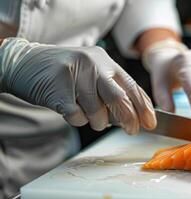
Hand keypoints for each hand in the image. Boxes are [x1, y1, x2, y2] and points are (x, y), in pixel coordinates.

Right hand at [0, 37, 155, 133]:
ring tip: (86, 113)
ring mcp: (75, 74)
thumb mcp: (93, 73)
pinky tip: (69, 109)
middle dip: (129, 119)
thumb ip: (112, 89)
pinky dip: (76, 119)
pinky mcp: (57, 87)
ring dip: (95, 121)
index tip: (151, 123)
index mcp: (105, 61)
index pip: (132, 86)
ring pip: (97, 112)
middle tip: (132, 131)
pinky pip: (76, 116)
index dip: (144, 107)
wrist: (25, 62)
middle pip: (120, 98)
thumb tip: (135, 116)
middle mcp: (93, 64)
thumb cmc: (64, 73)